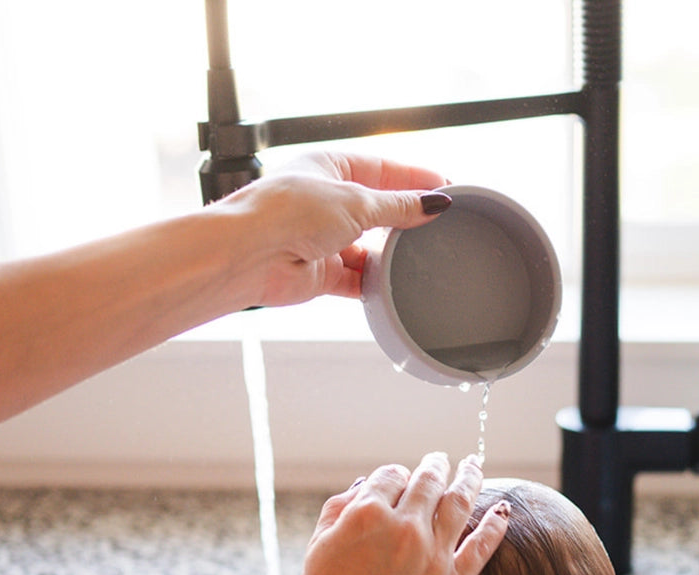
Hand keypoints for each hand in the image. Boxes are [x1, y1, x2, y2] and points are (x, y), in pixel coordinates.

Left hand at [219, 152, 450, 306]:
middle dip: (404, 219)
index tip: (446, 188)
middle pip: (377, 209)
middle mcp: (324, 201)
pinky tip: (393, 284)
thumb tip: (432, 204)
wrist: (251, 254)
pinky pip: (358, 278)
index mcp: (328, 166)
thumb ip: (398, 206)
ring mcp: (322, 238)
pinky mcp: (321, 272)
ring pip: (369, 247)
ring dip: (389, 254)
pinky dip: (375, 282)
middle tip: (439, 225)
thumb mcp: (356, 201)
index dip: (414, 178)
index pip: (381, 169)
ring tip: (417, 257)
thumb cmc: (287, 212)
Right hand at [295, 453, 508, 574]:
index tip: (400, 478)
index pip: (390, 476)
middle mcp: (405, 526)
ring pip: (460, 503)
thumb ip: (337, 512)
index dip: (396, 475)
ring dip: (470, 479)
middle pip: (428, 482)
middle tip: (443, 458)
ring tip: (474, 466)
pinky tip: (503, 511)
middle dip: (437, 466)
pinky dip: (495, 524)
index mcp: (366, 514)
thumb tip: (364, 486)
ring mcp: (434, 553)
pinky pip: (482, 545)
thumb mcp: (316, 551)